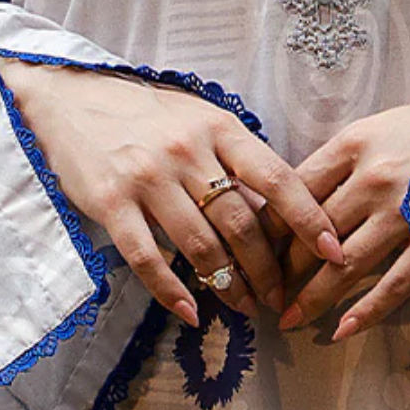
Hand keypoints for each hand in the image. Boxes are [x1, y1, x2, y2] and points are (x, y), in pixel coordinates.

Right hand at [0, 60, 346, 329]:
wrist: (74, 96)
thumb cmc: (148, 113)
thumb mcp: (199, 119)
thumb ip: (234, 158)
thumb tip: (277, 210)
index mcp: (219, 127)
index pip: (276, 177)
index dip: (310, 218)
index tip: (334, 251)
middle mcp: (187, 151)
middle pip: (241, 221)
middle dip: (268, 267)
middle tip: (281, 297)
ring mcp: (148, 178)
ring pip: (200, 244)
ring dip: (228, 284)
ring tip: (245, 308)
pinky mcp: (111, 202)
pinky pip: (148, 257)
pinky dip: (172, 291)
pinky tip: (191, 313)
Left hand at [272, 71, 409, 341]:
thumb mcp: (377, 128)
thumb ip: (339, 161)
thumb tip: (295, 200)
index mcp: (353, 143)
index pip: (294, 190)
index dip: (269, 225)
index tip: (252, 250)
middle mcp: (374, 177)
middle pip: (312, 233)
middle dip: (283, 269)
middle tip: (263, 294)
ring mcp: (405, 212)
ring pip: (344, 265)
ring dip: (312, 298)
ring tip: (290, 318)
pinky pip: (393, 285)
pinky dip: (365, 312)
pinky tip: (341, 330)